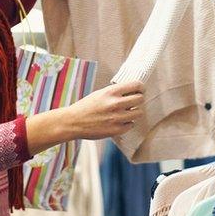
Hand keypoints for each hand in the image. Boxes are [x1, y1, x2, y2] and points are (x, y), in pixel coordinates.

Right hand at [25, 81, 144, 154]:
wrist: (74, 122)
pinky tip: (120, 121)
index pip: (136, 85)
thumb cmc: (86, 107)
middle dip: (139, 99)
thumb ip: (115, 92)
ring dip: (135, 112)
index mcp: (111, 92)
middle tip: (135, 101)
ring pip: (139, 113)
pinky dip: (128, 123)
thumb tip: (132, 91)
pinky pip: (131, 125)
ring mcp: (117, 118)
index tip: (140, 89)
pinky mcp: (116, 130)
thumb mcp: (100, 93)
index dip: (141, 87)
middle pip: (140, 99)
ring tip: (127, 112)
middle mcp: (116, 104)